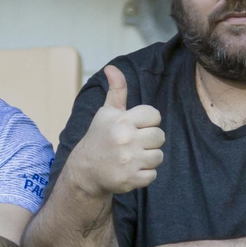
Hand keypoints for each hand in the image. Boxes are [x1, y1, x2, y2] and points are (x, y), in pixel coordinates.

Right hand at [61, 64, 164, 198]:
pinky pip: (153, 174)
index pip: (154, 115)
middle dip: (149, 140)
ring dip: (148, 158)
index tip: (135, 127)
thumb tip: (112, 67)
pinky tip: (131, 169)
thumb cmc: (100, 137)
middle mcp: (126, 139)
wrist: (86, 170)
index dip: (147, 121)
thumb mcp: (106, 113)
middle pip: (160, 136)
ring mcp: (129, 161)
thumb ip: (116, 90)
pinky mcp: (131, 179)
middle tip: (135, 144)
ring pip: (158, 156)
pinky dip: (144, 174)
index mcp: (122, 121)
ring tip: (133, 157)